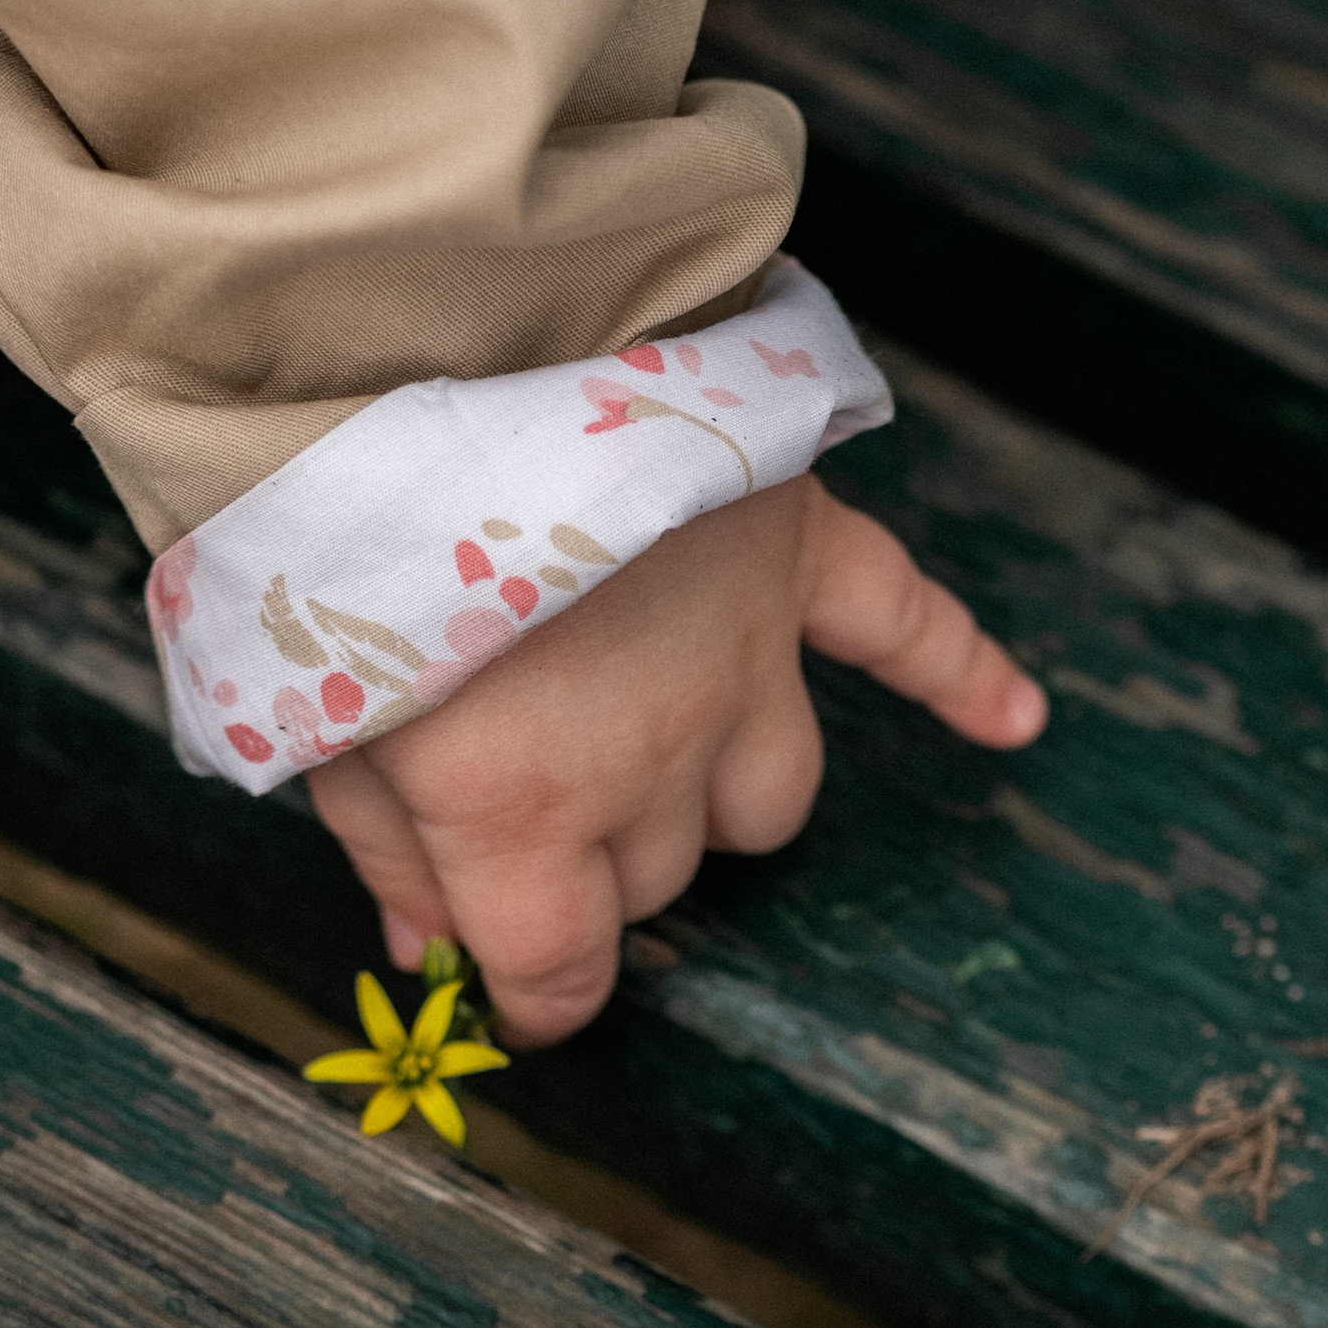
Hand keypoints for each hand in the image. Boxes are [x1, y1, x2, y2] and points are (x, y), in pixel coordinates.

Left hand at [307, 471, 1045, 1047]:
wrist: (442, 328)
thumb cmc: (354, 524)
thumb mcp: (312, 706)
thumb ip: (379, 842)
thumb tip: (426, 946)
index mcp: (521, 808)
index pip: (561, 971)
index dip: (535, 1000)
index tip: (514, 996)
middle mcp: (650, 756)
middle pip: (655, 879)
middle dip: (590, 868)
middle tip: (514, 794)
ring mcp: (742, 656)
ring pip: (765, 798)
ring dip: (710, 800)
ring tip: (651, 755)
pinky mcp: (793, 549)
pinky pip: (907, 628)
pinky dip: (965, 677)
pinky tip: (1014, 722)